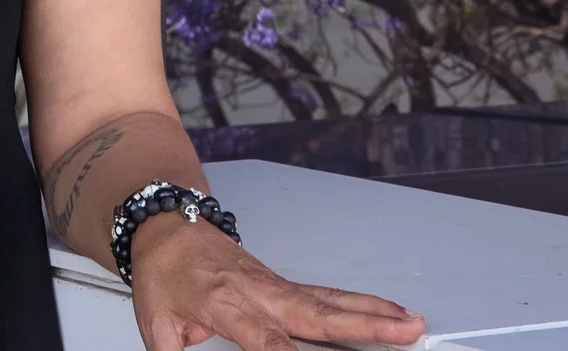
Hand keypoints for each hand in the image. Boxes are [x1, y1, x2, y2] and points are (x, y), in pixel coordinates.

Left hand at [127, 215, 427, 350]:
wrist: (167, 227)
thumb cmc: (164, 275)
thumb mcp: (157, 328)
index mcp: (226, 304)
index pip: (267, 342)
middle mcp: (260, 292)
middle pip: (317, 314)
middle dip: (363, 325)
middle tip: (404, 332)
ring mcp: (276, 285)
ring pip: (330, 300)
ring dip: (373, 311)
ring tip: (411, 322)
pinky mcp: (284, 284)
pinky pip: (327, 294)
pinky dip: (361, 303)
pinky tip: (387, 310)